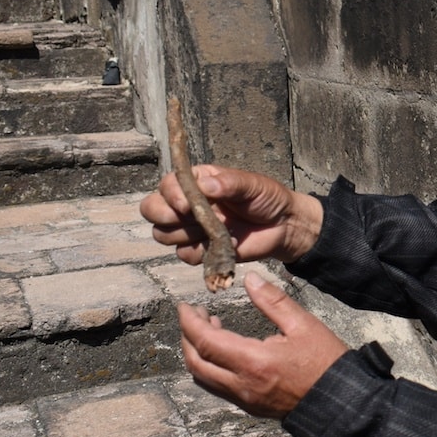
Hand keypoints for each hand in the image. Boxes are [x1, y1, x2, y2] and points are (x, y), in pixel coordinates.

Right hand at [140, 165, 322, 265]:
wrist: (284, 226)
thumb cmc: (267, 198)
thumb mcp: (252, 184)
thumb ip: (229, 183)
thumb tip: (207, 186)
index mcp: (197, 182)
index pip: (167, 185)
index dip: (170, 195)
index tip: (186, 205)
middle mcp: (188, 204)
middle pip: (152, 210)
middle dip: (164, 216)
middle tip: (188, 219)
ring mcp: (192, 228)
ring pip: (163, 234)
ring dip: (184, 235)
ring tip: (214, 230)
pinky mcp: (201, 249)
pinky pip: (184, 255)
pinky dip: (199, 253)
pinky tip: (221, 246)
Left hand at [178, 271, 348, 417]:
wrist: (340, 401)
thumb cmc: (325, 361)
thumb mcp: (303, 324)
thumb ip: (273, 301)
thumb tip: (250, 279)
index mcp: (254, 362)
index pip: (206, 341)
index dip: (190, 322)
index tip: (185, 306)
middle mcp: (242, 384)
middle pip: (196, 362)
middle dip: (187, 336)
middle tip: (194, 314)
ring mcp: (244, 399)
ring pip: (203, 378)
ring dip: (197, 353)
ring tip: (209, 329)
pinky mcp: (250, 406)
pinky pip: (217, 387)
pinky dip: (210, 366)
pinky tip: (224, 351)